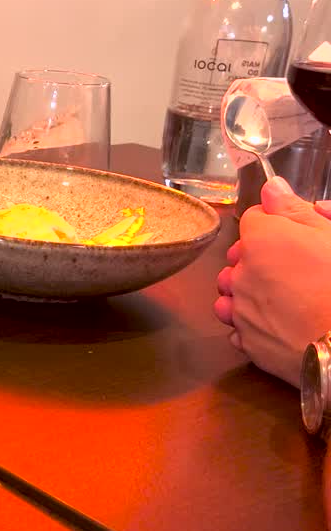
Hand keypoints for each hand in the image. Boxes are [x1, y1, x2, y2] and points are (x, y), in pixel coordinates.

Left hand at [214, 177, 330, 385]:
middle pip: (240, 256)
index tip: (295, 234)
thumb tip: (271, 187)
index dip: (274, 223)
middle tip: (296, 266)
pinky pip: (238, 326)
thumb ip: (297, 210)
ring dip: (248, 290)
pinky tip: (278, 324)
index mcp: (262, 241)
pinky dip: (252, 323)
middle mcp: (241, 273)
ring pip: (232, 292)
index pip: (253, 218)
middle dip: (259, 256)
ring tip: (283, 296)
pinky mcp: (246, 343)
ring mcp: (240, 311)